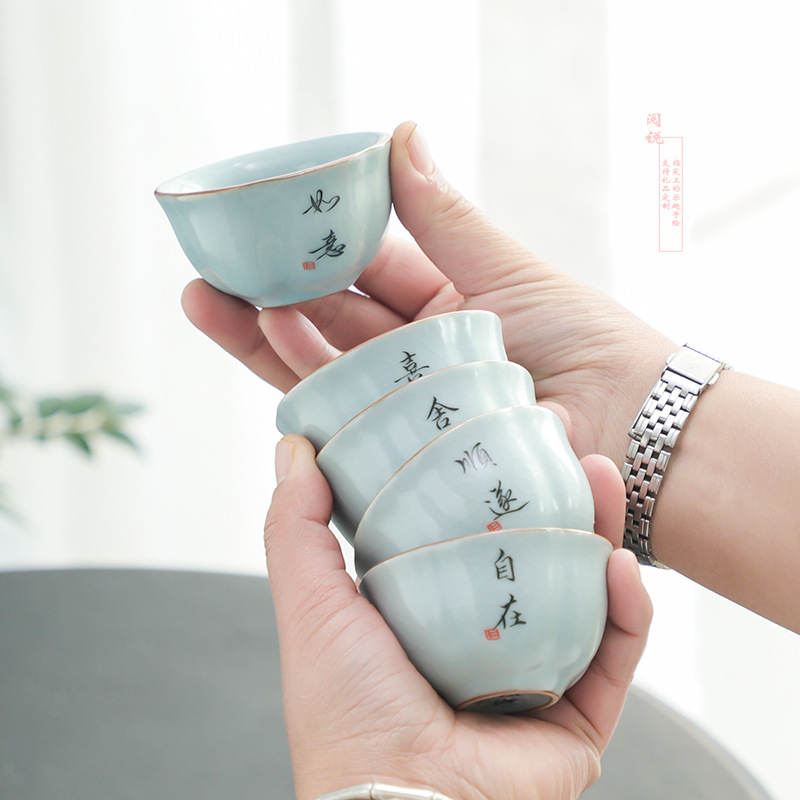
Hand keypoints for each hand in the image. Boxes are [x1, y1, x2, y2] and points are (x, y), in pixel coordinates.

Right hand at [182, 120, 674, 467]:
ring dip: (266, 335)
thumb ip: (443, 215)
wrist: (630, 426)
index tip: (260, 225)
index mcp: (439, 306)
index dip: (311, 250)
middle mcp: (414, 358)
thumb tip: (400, 133)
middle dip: (266, 296)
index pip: (360, 272)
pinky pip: (346, 418)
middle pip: (327, 324)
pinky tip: (265, 341)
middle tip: (208, 271)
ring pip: (323, 370)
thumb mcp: (505, 268)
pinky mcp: (407, 451)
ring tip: (211, 299)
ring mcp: (407, 407)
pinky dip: (306, 383)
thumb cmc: (587, 342)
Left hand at [266, 433, 650, 799]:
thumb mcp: (311, 604)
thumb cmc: (347, 716)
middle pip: (533, 552)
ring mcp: (534, 678)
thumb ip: (297, 526)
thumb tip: (293, 447)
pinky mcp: (576, 721)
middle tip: (561, 439)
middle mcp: (484, 641)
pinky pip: (615, 656)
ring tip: (600, 475)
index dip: (485, 478)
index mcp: (428, 612)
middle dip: (553, 492)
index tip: (496, 429)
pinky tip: (618, 563)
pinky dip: (626, 609)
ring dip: (600, 530)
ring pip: (583, 592)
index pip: (466, 531)